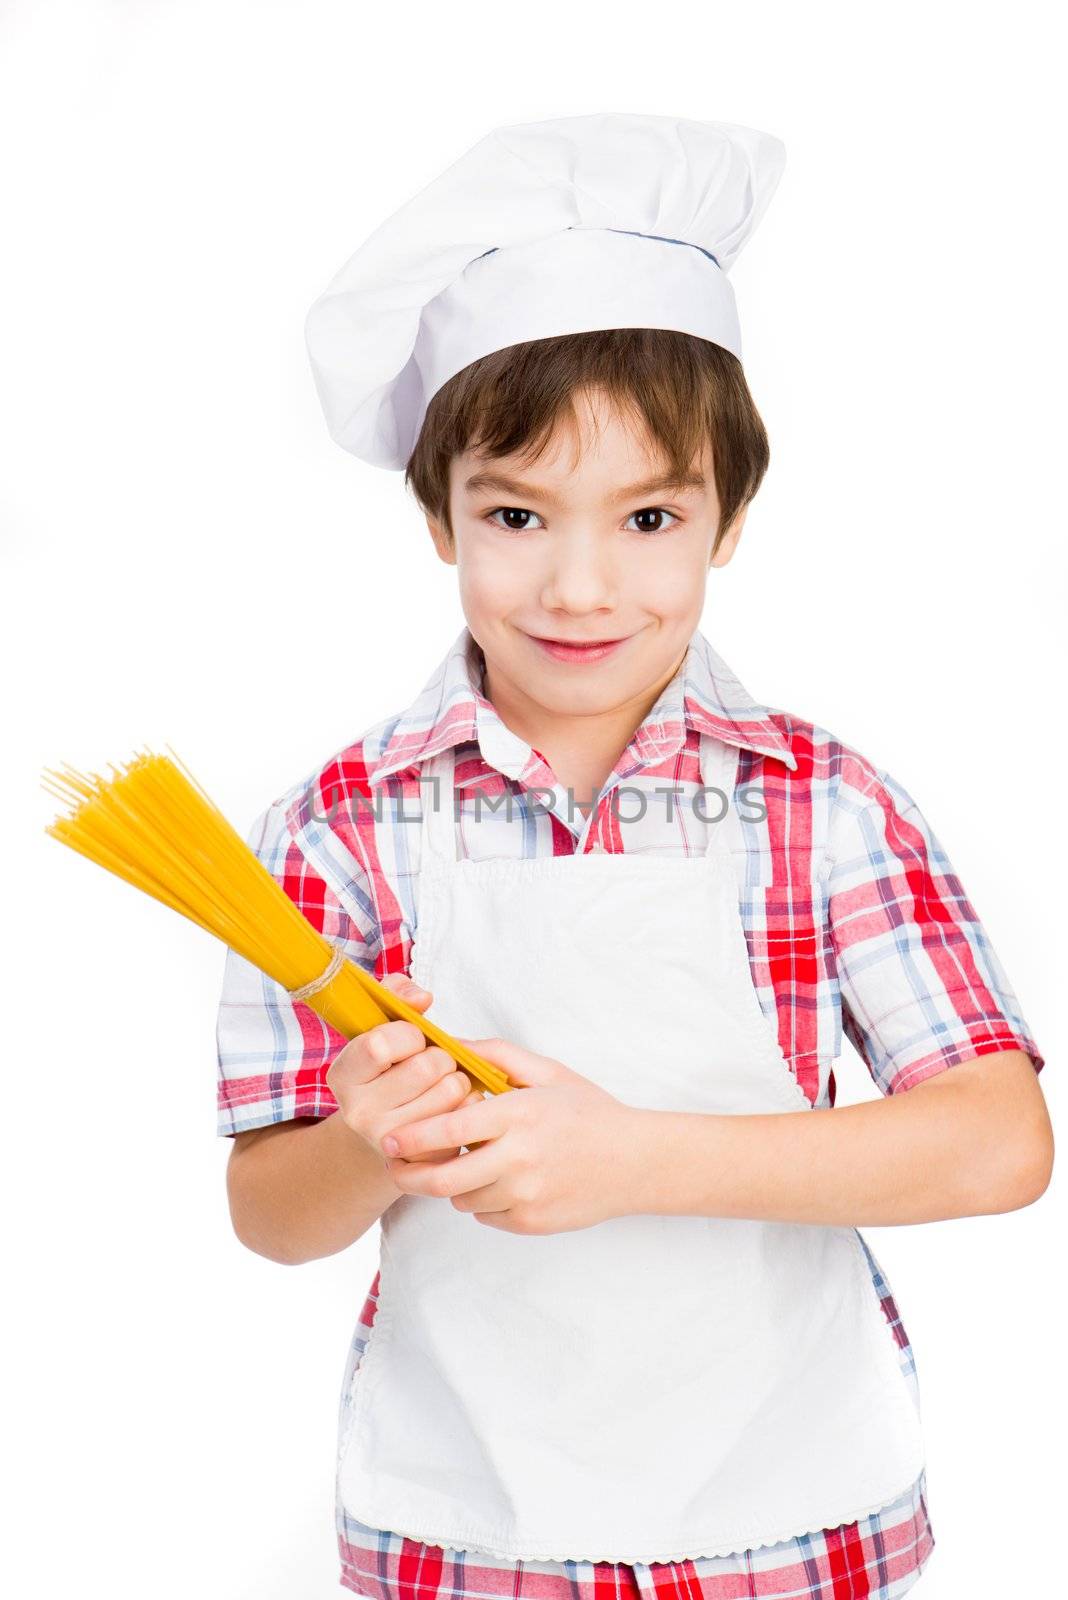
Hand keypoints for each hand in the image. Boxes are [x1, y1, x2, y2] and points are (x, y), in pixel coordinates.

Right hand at [326, 973, 484, 1165]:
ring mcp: (389, 1140)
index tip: (411, 1039)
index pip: (380, 1044)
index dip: (408, 1035)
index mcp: (342, 1076)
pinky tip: (450, 1106)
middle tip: (432, 1062)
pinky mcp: (422, 1158)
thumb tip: (422, 998)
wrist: (383, 1128)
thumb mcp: (380, 1026)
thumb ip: (396, 996)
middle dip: (440, 1055)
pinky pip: (464, 1117)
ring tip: (442, 1082)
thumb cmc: (388, 1067)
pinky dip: (468, 1103)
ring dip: (457, 1078)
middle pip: (425, 1067)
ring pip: (450, 1090)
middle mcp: (359, 1113)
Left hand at [381, 1036, 644, 1232]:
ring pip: (461, 1198)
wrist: (635, 1162)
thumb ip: (496, 1055)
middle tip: (394, 1165)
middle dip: (409, 1175)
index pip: (450, 1128)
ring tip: (464, 1164)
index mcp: (519, 1115)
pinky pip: (485, 1215)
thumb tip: (452, 1045)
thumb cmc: (589, 1112)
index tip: (389, 1138)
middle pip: (443, 1179)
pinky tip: (499, 1180)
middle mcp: (519, 1159)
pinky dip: (481, 1200)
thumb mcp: (547, 1071)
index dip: (412, 1136)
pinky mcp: (530, 1221)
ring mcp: (525, 1195)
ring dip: (452, 1185)